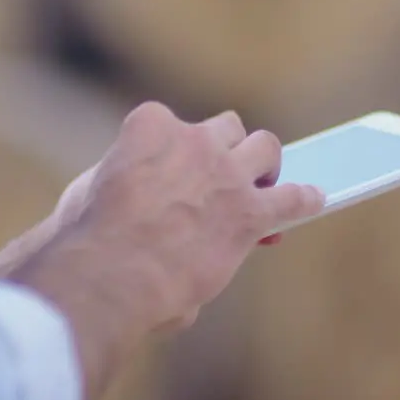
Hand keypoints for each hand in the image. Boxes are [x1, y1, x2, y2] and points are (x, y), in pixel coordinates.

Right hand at [15, 102, 323, 345]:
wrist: (108, 275)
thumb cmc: (87, 241)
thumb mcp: (89, 192)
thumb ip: (124, 180)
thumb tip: (139, 199)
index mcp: (149, 127)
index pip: (171, 124)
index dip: (178, 150)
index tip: (176, 170)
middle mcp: (193, 140)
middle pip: (226, 129)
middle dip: (225, 150)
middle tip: (224, 177)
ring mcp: (226, 174)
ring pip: (265, 149)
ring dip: (265, 166)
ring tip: (265, 186)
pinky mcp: (250, 213)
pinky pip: (293, 198)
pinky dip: (304, 199)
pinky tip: (312, 201)